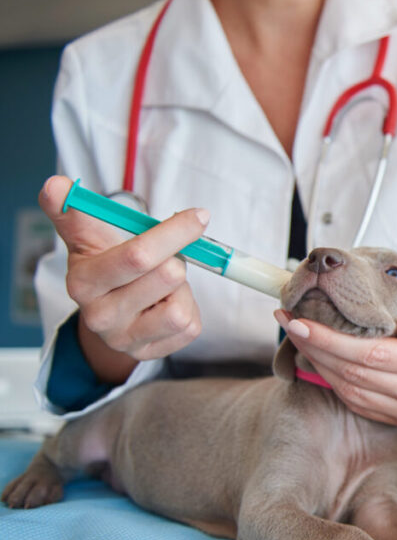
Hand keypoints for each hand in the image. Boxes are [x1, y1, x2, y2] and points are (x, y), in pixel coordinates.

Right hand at [39, 176, 206, 380]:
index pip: (137, 255)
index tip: (198, 216)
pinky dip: (188, 310)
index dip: (173, 232)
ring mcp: (126, 340)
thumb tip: (55, 186)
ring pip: (180, 309)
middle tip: (164, 260)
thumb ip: (72, 211)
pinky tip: (165, 305)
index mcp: (84, 283)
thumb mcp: (86, 237)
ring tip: (162, 286)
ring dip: (181, 291)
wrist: (106, 311)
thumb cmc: (103, 264)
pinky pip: (190, 327)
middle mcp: (101, 316)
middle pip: (168, 277)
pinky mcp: (151, 353)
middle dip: (175, 260)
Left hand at [274, 304, 396, 425]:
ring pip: (351, 390)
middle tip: (287, 320)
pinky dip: (332, 382)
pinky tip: (317, 359)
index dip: (331, 339)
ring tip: (296, 336)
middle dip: (315, 347)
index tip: (300, 320)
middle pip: (354, 373)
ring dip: (318, 364)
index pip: (371, 354)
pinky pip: (357, 402)